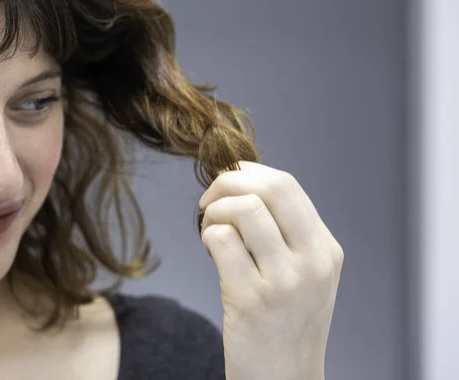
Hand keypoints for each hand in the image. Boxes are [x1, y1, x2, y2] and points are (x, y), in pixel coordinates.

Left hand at [199, 161, 343, 379]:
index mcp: (325, 250)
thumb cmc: (285, 325)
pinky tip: (210, 252)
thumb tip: (243, 187)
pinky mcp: (252, 301)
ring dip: (214, 211)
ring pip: (244, 210)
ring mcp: (284, 282)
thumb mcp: (305, 277)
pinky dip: (208, 236)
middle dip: (228, 181)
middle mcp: (312, 262)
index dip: (249, 174)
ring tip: (209, 230)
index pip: (287, 186)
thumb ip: (286, 235)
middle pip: (271, 188)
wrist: (284, 379)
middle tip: (209, 200)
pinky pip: (222, 240)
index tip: (228, 183)